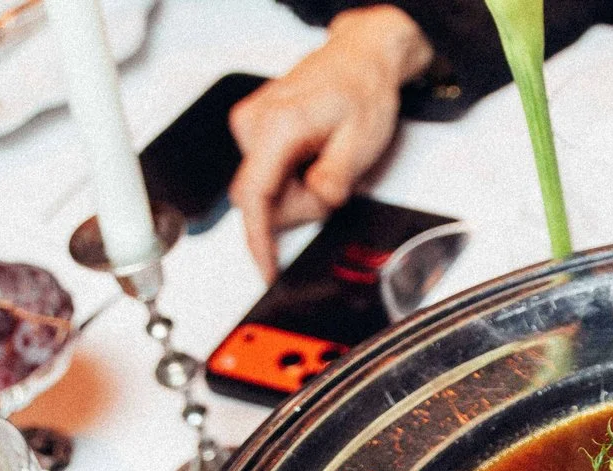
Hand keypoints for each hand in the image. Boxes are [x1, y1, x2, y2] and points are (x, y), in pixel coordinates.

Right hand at [229, 7, 433, 280]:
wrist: (360, 60)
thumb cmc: (362, 92)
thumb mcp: (360, 144)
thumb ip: (333, 181)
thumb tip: (315, 204)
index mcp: (278, 125)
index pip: (255, 197)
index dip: (259, 241)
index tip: (266, 269)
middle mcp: (254, 123)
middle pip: (260, 199)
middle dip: (296, 207)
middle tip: (332, 183)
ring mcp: (250, 124)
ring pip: (264, 189)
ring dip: (296, 192)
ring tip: (326, 162)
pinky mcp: (254, 129)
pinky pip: (267, 174)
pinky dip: (291, 178)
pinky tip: (312, 158)